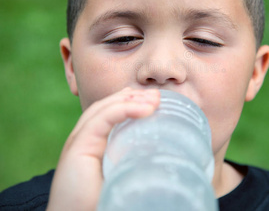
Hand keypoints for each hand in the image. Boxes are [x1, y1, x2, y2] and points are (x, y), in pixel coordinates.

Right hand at [46, 88, 159, 210]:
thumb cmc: (104, 202)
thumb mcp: (124, 174)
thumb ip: (135, 160)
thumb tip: (165, 154)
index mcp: (94, 144)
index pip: (112, 113)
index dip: (131, 102)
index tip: (155, 101)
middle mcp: (85, 139)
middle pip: (107, 106)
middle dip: (133, 97)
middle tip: (157, 96)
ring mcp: (79, 141)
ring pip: (104, 108)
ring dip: (131, 100)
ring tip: (155, 99)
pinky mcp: (77, 147)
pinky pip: (102, 119)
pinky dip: (124, 109)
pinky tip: (145, 109)